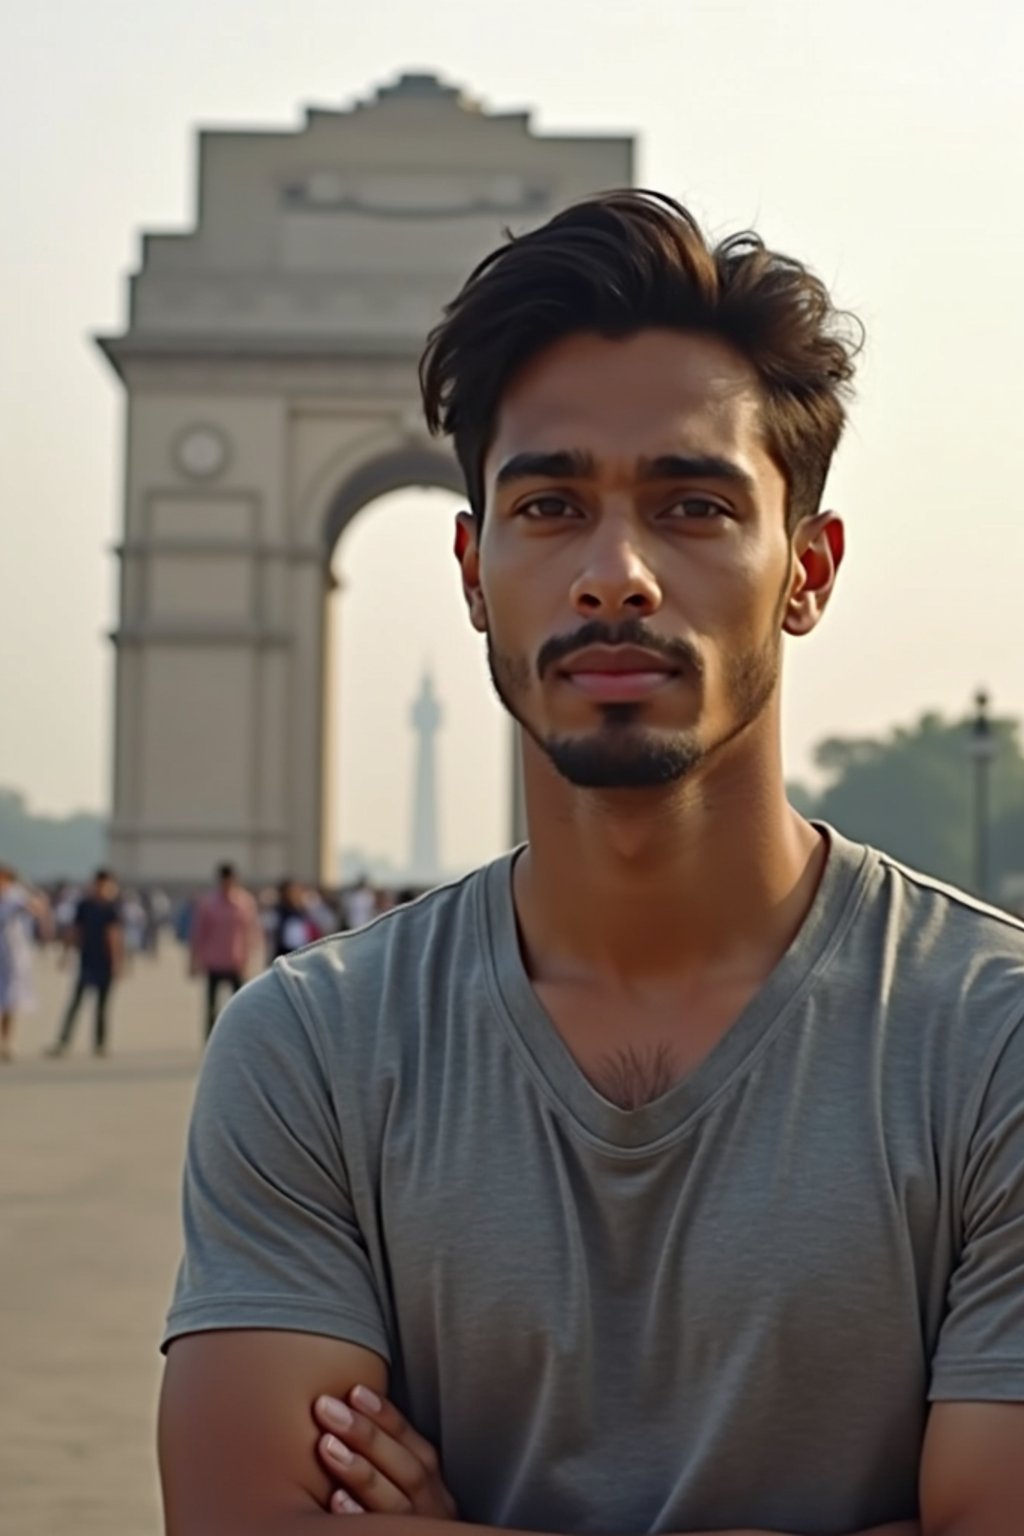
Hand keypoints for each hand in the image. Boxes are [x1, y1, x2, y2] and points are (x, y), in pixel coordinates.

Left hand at [314, 1385, 457, 1518]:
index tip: (355, 1390)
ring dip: (359, 1472)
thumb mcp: (407, 1490)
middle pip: (404, 1469)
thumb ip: (388, 1461)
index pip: (413, 1445)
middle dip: (365, 1435)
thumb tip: (346, 1408)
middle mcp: (432, 1510)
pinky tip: (333, 1503)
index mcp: (434, 1487)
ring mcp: (418, 1533)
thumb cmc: (402, 1519)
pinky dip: (357, 1518)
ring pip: (393, 1504)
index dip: (386, 1417)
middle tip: (326, 1408)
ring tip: (325, 1445)